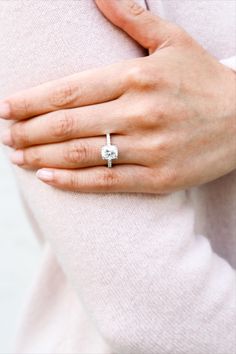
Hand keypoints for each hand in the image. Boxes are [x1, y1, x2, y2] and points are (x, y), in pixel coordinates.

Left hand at [1, 0, 234, 192]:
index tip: (6, 107)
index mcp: (138, 77)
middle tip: (5, 135)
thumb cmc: (204, 80)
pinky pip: (107, 182)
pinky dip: (73, 182)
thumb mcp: (173, 41)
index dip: (32, 101)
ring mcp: (150, 149)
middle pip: (69, 124)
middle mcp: (141, 113)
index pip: (71, 90)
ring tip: (17, 156)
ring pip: (83, 155)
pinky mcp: (159, 178)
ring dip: (42, 157)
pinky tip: (47, 178)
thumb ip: (132, 17)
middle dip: (29, 131)